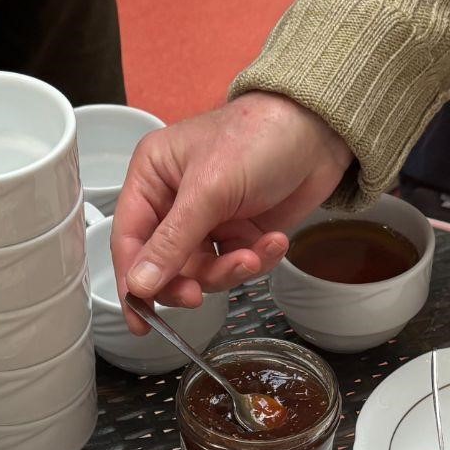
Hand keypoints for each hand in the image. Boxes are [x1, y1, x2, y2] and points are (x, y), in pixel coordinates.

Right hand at [112, 92, 351, 328]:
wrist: (320, 131)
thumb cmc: (259, 135)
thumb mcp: (209, 189)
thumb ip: (172, 242)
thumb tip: (139, 286)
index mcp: (152, 177)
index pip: (129, 239)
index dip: (132, 281)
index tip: (140, 318)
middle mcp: (174, 200)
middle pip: (164, 264)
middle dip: (185, 281)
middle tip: (197, 295)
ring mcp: (208, 218)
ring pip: (202, 271)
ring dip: (228, 271)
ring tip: (251, 257)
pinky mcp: (239, 231)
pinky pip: (235, 265)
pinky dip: (255, 261)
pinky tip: (274, 242)